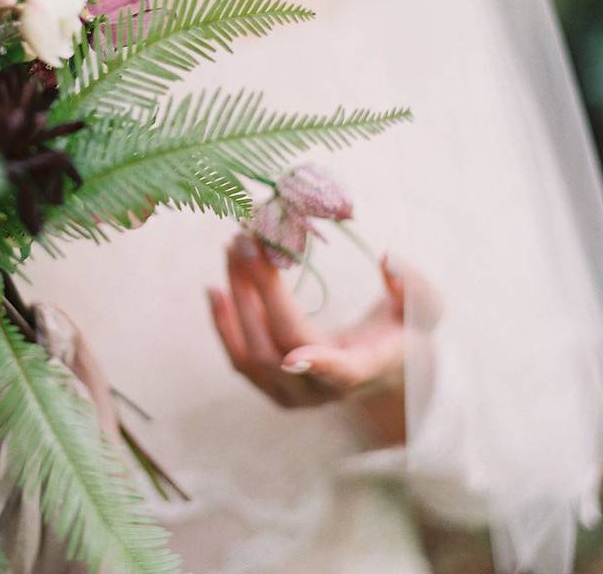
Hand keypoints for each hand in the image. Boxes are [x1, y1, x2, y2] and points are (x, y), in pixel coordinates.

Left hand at [208, 233, 439, 442]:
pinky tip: (215, 288)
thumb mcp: (423, 308)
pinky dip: (224, 323)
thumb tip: (387, 258)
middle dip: (259, 292)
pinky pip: (240, 360)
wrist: (382, 369)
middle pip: (281, 347)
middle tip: (246, 241)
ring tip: (232, 250)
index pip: (341, 374)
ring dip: (237, 299)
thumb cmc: (403, 331)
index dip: (319, 365)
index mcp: (364, 370)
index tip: (294, 356)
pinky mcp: (270, 388)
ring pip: (252, 355)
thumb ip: (413, 285)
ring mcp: (292, 396)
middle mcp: (323, 391)